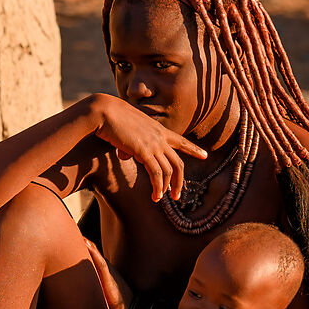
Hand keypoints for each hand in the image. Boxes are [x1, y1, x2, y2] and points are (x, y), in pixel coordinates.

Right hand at [87, 95, 206, 202]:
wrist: (103, 110)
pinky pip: (156, 173)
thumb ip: (130, 143)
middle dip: (179, 181)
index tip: (205, 155)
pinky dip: (158, 186)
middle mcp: (159, 137)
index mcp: (158, 129)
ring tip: (161, 198)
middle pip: (178, 163)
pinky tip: (156, 196)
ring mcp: (153, 144)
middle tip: (177, 195)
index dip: (193, 149)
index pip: (181, 140)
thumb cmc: (111, 117)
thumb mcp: (126, 130)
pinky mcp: (144, 151)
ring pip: (169, 171)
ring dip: (167, 187)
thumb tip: (125, 156)